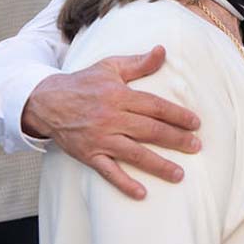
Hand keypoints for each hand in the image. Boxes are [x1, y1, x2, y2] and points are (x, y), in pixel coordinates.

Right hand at [22, 46, 200, 199]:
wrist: (46, 102)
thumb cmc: (83, 83)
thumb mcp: (110, 67)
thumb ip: (138, 63)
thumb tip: (162, 50)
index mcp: (119, 96)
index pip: (155, 106)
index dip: (177, 115)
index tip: (196, 123)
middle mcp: (111, 118)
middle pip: (150, 131)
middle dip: (176, 139)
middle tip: (197, 146)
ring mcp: (100, 139)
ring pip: (134, 154)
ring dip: (159, 165)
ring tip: (180, 174)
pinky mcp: (89, 155)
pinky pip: (109, 172)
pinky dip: (125, 184)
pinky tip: (142, 193)